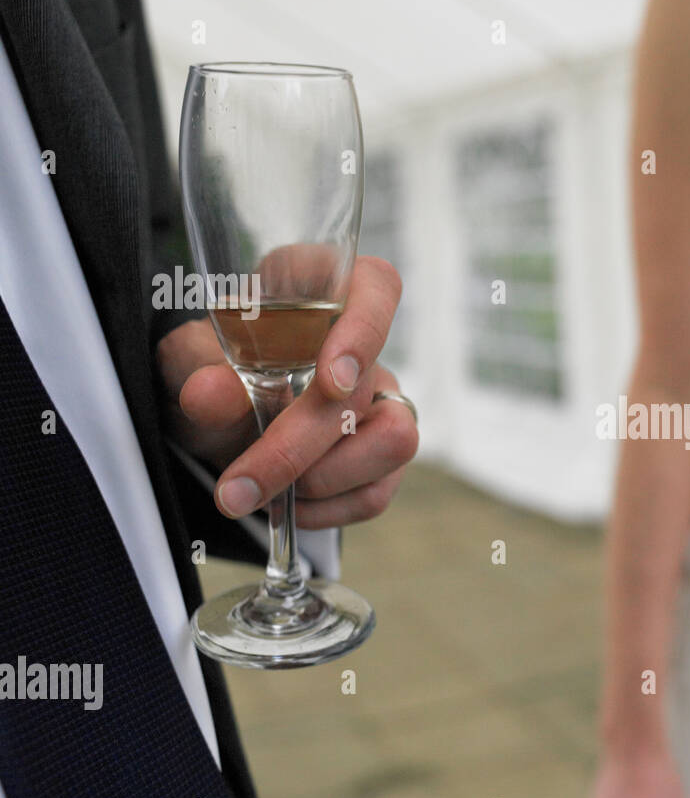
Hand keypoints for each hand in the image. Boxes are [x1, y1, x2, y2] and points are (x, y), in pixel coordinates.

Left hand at [156, 256, 417, 528]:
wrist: (215, 414)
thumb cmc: (210, 368)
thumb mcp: (187, 362)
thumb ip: (195, 368)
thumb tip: (209, 395)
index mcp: (324, 290)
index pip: (376, 287)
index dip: (364, 331)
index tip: (332, 380)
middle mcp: (366, 345)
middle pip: (365, 389)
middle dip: (299, 446)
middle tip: (239, 485)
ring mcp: (383, 401)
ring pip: (392, 442)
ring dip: (320, 480)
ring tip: (263, 491)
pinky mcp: (384, 455)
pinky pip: (376, 491)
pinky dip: (324, 510)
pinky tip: (285, 504)